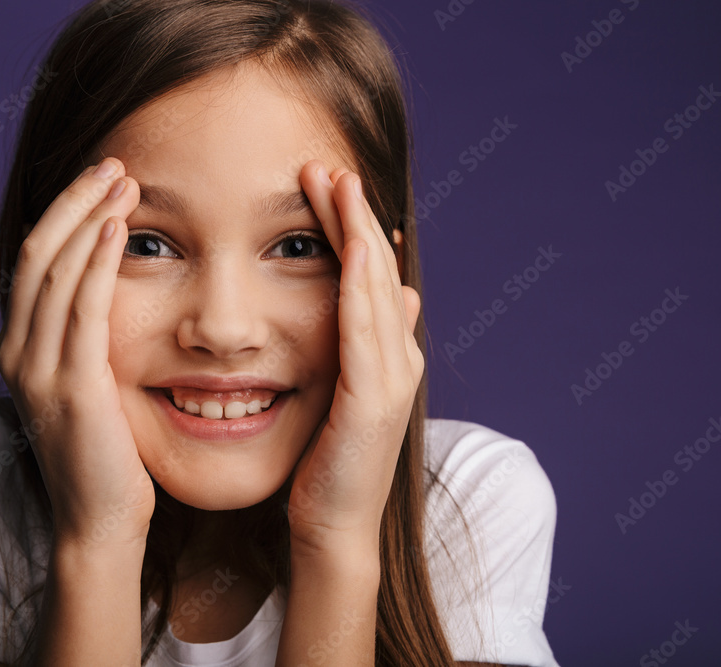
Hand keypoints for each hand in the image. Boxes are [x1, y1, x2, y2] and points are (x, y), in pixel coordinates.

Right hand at [0, 157, 152, 547]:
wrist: (101, 520)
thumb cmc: (108, 453)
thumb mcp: (91, 385)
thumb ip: (90, 340)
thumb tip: (117, 296)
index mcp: (23, 348)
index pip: (38, 262)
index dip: (67, 215)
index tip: (105, 182)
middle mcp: (20, 351)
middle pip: (39, 253)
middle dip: (76, 202)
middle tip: (115, 165)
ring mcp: (39, 368)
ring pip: (54, 271)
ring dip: (88, 218)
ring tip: (123, 181)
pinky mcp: (72, 385)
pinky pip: (83, 308)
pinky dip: (97, 262)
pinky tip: (117, 229)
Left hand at [285, 159, 423, 556]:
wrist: (331, 527)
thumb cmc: (323, 464)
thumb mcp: (336, 396)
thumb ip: (355, 347)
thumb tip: (387, 299)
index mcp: (385, 356)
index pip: (368, 279)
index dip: (351, 229)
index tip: (326, 186)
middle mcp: (397, 358)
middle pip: (376, 272)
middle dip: (352, 217)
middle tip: (328, 165)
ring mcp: (392, 377)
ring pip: (374, 290)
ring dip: (356, 233)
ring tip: (337, 183)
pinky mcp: (375, 399)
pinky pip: (365, 329)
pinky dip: (360, 283)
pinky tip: (353, 245)